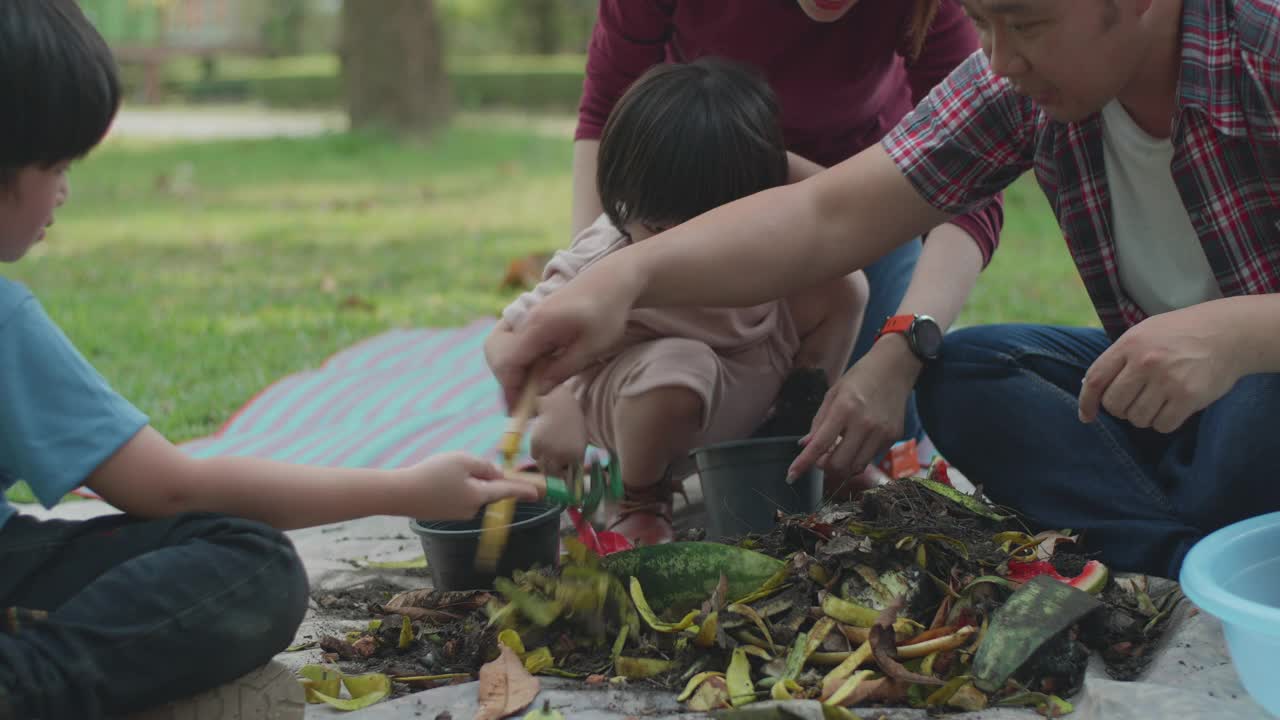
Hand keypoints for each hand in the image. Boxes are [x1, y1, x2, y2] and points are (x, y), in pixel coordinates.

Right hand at [411, 452, 539, 519]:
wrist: (399, 494)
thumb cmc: (431, 474)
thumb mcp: (462, 461)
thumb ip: (484, 466)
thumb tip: (497, 475)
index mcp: (479, 496)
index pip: (506, 491)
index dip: (523, 490)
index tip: (538, 493)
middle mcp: (472, 509)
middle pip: (485, 488)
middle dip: (478, 475)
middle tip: (454, 464)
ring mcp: (457, 514)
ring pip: (469, 490)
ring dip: (462, 479)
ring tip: (439, 472)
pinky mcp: (444, 513)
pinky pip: (456, 495)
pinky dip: (451, 486)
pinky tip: (434, 480)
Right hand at [499, 259, 638, 407]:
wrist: (611, 279)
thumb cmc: (608, 312)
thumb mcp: (592, 346)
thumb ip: (563, 368)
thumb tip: (539, 390)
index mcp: (539, 326)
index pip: (508, 362)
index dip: (511, 389)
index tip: (520, 411)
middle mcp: (527, 320)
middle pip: (496, 354)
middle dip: (507, 381)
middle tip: (525, 402)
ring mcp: (527, 317)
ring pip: (501, 348)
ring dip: (511, 371)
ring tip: (533, 388)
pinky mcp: (532, 318)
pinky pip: (513, 342)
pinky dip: (518, 360)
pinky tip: (538, 371)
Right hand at [529, 391, 588, 476]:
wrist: (561, 407)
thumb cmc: (573, 425)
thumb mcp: (580, 444)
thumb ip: (575, 462)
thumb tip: (569, 481)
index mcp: (576, 456)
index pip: (568, 478)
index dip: (565, 480)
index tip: (563, 480)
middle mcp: (562, 455)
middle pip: (552, 474)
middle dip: (553, 473)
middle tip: (553, 469)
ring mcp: (548, 450)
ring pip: (542, 466)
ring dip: (544, 462)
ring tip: (549, 451)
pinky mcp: (536, 443)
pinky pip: (534, 455)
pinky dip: (538, 452)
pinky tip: (543, 442)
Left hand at [789, 334, 919, 480]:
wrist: (895, 368)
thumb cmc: (859, 379)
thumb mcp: (833, 394)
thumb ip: (818, 423)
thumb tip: (805, 446)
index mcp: (844, 409)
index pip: (820, 444)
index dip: (803, 463)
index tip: (791, 476)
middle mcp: (864, 423)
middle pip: (838, 464)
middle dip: (824, 466)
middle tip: (821, 457)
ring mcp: (881, 432)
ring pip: (855, 467)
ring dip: (842, 465)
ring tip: (839, 450)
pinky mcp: (894, 437)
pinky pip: (871, 458)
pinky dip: (859, 456)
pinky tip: (858, 441)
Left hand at [1078, 304, 1242, 432]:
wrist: (1228, 333)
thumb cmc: (1180, 334)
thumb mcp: (1144, 332)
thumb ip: (1118, 357)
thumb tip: (1091, 387)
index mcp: (1130, 344)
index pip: (1095, 380)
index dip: (1086, 402)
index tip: (1086, 416)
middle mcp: (1146, 362)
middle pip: (1114, 404)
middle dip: (1120, 409)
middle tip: (1135, 400)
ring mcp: (1167, 380)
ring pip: (1137, 418)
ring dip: (1144, 416)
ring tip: (1158, 400)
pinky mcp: (1189, 397)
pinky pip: (1162, 426)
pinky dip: (1164, 422)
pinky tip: (1173, 408)